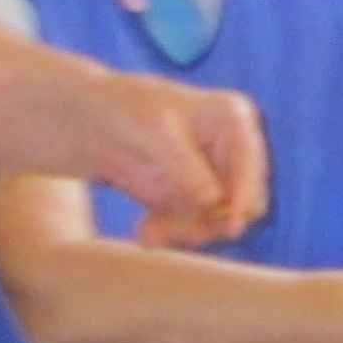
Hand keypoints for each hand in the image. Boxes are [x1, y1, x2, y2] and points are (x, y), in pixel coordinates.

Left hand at [79, 64, 271, 247]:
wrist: (92, 119)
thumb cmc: (125, 109)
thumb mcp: (153, 132)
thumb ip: (185, 167)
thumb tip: (214, 200)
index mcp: (233, 119)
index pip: (251, 165)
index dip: (243, 196)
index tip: (229, 227)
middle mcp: (231, 149)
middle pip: (244, 201)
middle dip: (210, 220)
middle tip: (173, 230)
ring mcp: (214, 175)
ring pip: (219, 221)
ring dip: (185, 230)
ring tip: (149, 232)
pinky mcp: (192, 198)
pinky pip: (195, 228)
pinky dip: (172, 232)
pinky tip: (145, 233)